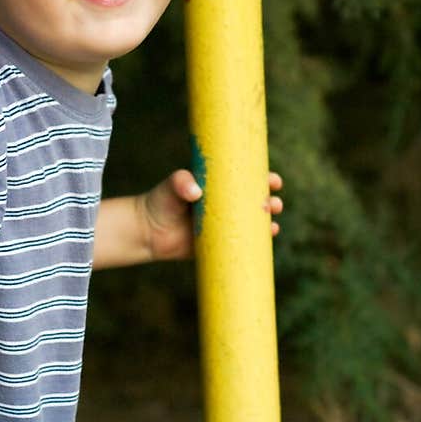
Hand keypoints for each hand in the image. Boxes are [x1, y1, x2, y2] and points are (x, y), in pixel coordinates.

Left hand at [140, 168, 283, 260]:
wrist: (148, 231)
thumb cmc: (161, 201)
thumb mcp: (171, 186)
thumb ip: (181, 182)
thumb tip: (196, 192)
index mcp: (218, 186)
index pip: (246, 179)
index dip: (263, 178)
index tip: (273, 181)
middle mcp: (225, 204)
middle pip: (255, 200)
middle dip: (270, 201)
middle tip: (271, 204)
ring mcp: (224, 224)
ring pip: (253, 222)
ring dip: (268, 222)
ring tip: (273, 224)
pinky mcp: (220, 243)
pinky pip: (243, 242)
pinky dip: (257, 241)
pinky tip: (267, 240)